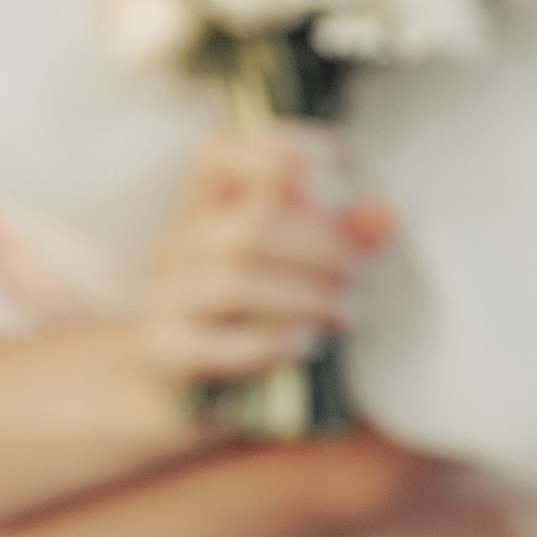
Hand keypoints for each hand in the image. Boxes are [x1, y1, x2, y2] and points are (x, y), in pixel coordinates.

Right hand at [133, 130, 391, 387]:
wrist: (151, 390)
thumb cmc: (224, 322)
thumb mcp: (271, 275)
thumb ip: (328, 242)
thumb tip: (385, 214)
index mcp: (200, 211)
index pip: (216, 153)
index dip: (274, 146)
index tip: (332, 160)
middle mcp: (178, 245)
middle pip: (248, 222)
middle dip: (318, 244)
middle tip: (355, 273)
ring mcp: (164, 297)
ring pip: (233, 279)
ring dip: (303, 295)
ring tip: (342, 314)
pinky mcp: (164, 351)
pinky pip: (213, 343)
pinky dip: (266, 343)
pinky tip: (304, 346)